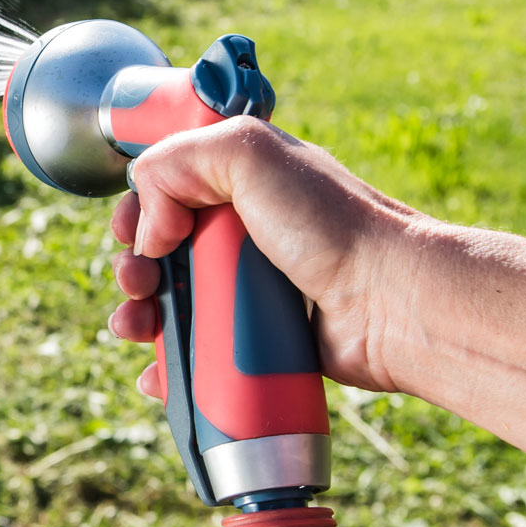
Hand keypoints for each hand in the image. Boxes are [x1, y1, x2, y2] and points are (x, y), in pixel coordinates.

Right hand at [106, 116, 420, 398]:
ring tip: (136, 327)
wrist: (392, 303)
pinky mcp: (259, 341)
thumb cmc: (333, 225)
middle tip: (137, 280)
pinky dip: (169, 365)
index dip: (141, 209)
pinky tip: (156, 373)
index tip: (138, 230)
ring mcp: (251, 290)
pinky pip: (200, 354)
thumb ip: (179, 159)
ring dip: (139, 318)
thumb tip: (150, 228)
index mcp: (243, 182)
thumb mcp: (251, 154)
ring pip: (172, 305)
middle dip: (133, 266)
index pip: (168, 189)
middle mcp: (246, 233)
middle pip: (161, 251)